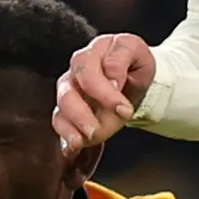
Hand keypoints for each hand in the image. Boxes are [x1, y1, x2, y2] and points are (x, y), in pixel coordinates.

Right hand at [54, 31, 156, 157]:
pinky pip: (60, 121)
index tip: (124, 109)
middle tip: (99, 130)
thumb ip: (122, 60)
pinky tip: (74, 146)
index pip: (90, 71)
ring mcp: (70, 88)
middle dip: (82, 114)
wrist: (135, 78)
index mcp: (94, 52)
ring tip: (89, 138)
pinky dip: (66, 135)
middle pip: (68, 91)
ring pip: (62, 107)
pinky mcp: (68, 108)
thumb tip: (111, 79)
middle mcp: (77, 69)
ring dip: (73, 126)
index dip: (106, 93)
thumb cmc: (134, 66)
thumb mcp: (138, 54)